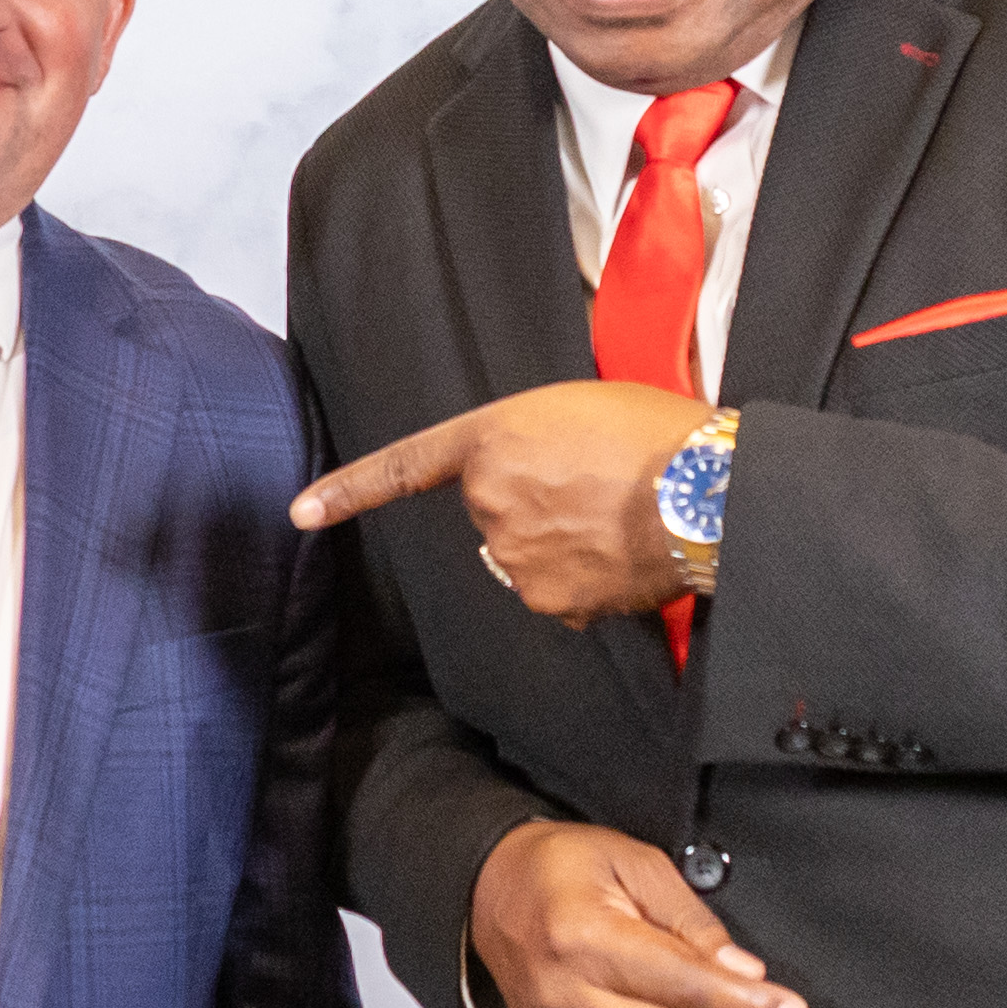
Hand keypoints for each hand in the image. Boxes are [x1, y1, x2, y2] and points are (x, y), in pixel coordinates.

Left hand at [290, 380, 710, 624]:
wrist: (706, 489)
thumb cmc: (658, 434)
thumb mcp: (577, 409)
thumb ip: (529, 446)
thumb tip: (532, 497)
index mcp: (491, 439)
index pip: (404, 467)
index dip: (349, 490)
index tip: (300, 513)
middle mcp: (488, 499)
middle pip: (493, 513)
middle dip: (531, 507)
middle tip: (595, 487)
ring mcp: (513, 554)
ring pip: (524, 557)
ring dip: (559, 545)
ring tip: (618, 517)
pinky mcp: (546, 598)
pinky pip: (557, 594)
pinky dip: (584, 581)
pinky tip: (623, 553)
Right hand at [473, 820, 805, 1007]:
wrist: (494, 893)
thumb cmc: (562, 873)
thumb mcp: (637, 864)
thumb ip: (694, 923)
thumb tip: (745, 974)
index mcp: (585, 939)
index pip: (687, 987)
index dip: (749, 1002)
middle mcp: (566, 997)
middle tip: (708, 982)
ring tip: (664, 995)